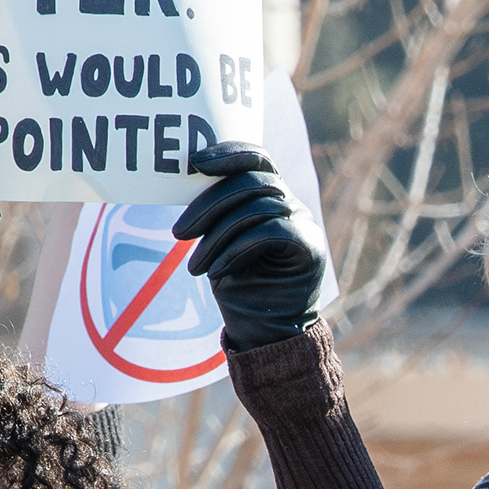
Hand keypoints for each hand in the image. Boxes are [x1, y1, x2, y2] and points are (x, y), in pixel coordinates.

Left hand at [178, 140, 322, 349]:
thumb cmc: (240, 288)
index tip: (194, 163)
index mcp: (272, 198)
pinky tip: (217, 271)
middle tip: (178, 233)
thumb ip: (218, 211)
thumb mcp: (220, 242)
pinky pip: (270, 232)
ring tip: (195, 266)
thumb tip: (189, 177)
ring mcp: (306, 225)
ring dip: (218, 236)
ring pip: (257, 207)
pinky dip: (237, 249)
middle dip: (209, 204)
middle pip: (252, 182)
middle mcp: (292, 206)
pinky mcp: (310, 248)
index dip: (228, 154)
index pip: (257, 158)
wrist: (267, 335)